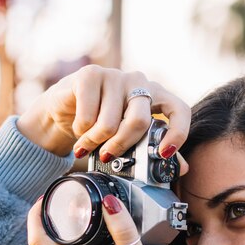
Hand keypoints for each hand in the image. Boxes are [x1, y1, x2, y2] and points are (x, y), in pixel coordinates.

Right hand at [16, 66, 190, 159]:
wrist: (63, 110)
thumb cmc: (100, 124)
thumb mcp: (128, 139)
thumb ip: (153, 150)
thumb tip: (181, 169)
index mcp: (155, 95)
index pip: (178, 109)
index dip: (176, 133)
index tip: (163, 154)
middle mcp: (138, 81)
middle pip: (140, 122)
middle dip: (121, 146)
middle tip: (108, 156)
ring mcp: (114, 75)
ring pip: (110, 124)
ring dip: (94, 142)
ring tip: (88, 144)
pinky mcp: (89, 75)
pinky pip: (88, 118)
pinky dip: (81, 132)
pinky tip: (78, 128)